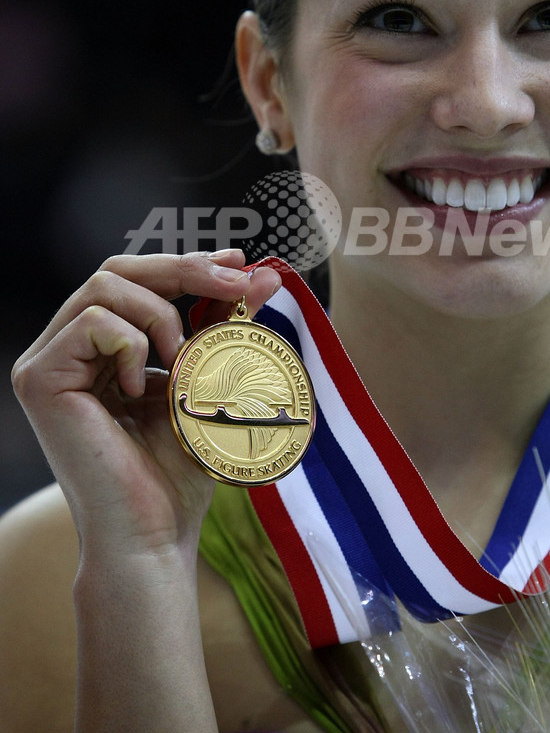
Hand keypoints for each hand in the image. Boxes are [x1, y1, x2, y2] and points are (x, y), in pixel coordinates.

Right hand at [12, 249, 280, 559]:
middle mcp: (66, 350)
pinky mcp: (40, 379)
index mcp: (101, 350)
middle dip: (183, 269)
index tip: (238, 262)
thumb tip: (265, 275)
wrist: (154, 533)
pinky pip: (92, 322)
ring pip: (104, 286)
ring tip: (184, 360)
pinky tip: (144, 387)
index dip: (186, 264)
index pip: (136, 281)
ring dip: (161, 313)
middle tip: (235, 282)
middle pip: (118, 270)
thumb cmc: (178, 470)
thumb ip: (225, 326)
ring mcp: (47, 362)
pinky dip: (133, 343)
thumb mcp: (208, 382)